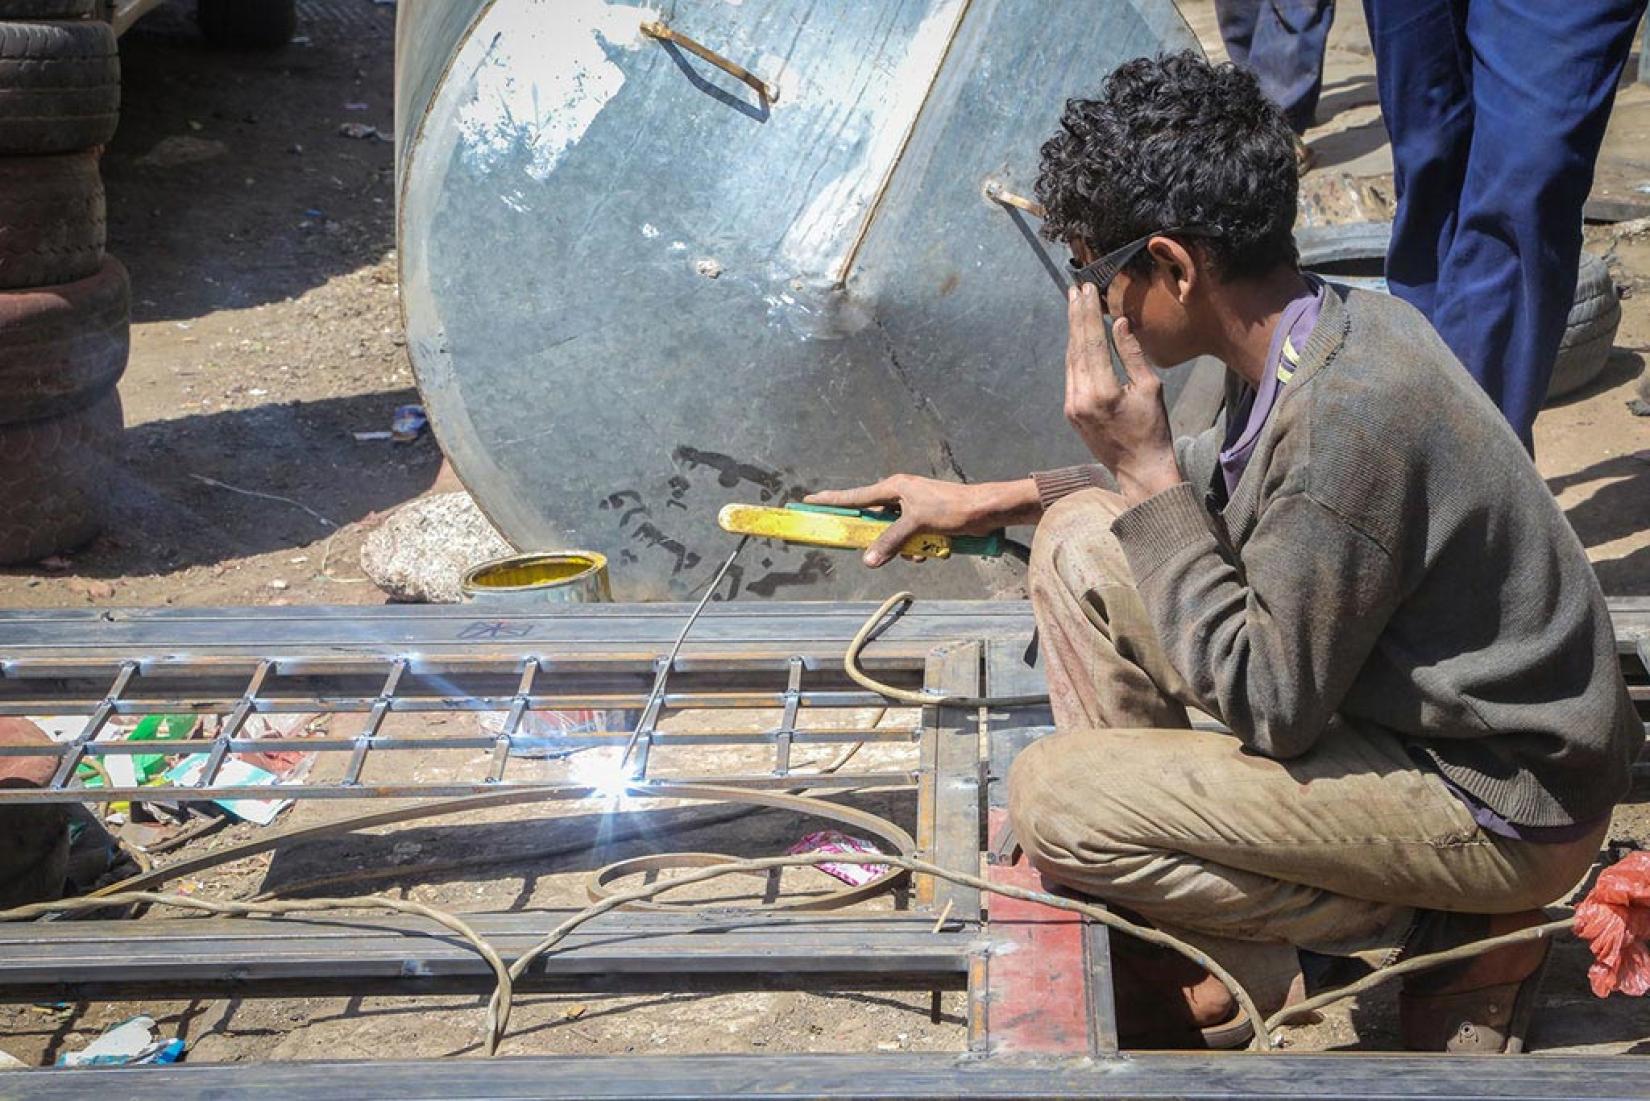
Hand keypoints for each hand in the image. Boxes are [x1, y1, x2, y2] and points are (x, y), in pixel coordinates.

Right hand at [804, 475, 1038, 566]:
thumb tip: (868, 561)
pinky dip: (917, 549)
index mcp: (893, 488)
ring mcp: (913, 507)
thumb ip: (891, 543)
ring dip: (903, 547)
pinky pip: (910, 539)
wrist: (985, 511)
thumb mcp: (917, 526)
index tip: (809, 502)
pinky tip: (931, 553)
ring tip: (921, 551)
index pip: (854, 496)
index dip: (831, 501)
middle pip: (873, 519)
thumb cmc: (952, 509)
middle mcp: (900, 495)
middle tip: (870, 548)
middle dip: (877, 537)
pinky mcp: (925, 519)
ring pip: (893, 533)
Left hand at [1064, 283, 1181, 503]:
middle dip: (1075, 317)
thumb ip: (1132, 354)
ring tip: (1074, 306)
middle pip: (1075, 348)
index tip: (1086, 290)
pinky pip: (1071, 376)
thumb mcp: (1150, 388)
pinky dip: (1074, 354)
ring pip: (1070, 361)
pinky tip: (1077, 337)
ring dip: (1073, 333)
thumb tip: (1118, 323)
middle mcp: (1080, 399)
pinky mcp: (1070, 413)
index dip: (1087, 314)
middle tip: (1075, 289)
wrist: (1140, 470)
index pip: (1091, 343)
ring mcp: (1072, 407)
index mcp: (1102, 392)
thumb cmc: (1153, 429)